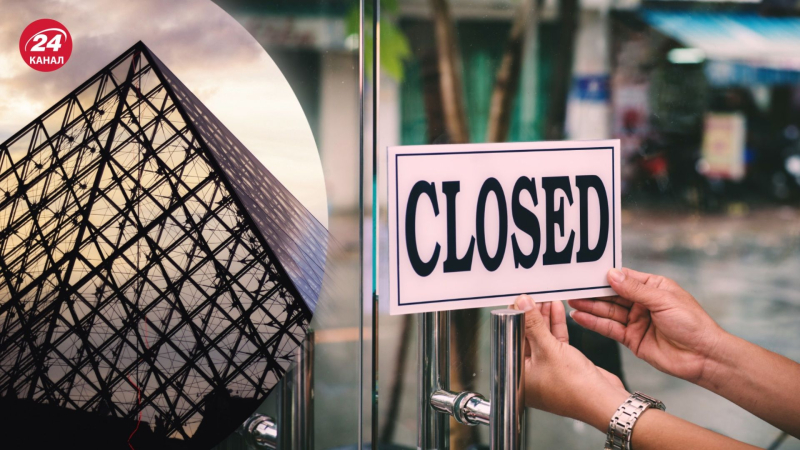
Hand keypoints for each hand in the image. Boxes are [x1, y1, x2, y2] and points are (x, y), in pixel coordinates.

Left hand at [514, 295, 628, 430]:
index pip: (510, 338)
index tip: (517, 299)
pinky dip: (555, 325)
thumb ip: (533, 324)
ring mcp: (546, 368)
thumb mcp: (549, 350)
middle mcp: (529, 372)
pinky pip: (554, 340)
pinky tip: (556, 309)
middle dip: (530, 314)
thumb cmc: (575, 389)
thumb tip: (522, 304)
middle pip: (525, 336)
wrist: (604, 402)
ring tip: (544, 297)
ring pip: (541, 336)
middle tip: (532, 295)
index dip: (514, 317)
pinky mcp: (562, 364)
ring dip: (543, 317)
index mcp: (517, 374)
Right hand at [568, 268, 724, 382]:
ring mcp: (636, 321)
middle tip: (571, 288)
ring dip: (590, 307)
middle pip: (612, 295)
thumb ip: (634, 289)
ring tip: (570, 302)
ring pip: (608, 311)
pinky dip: (594, 323)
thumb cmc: (692, 324)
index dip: (605, 276)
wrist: (703, 357)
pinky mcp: (631, 339)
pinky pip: (609, 328)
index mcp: (653, 287)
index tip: (586, 274)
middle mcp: (642, 303)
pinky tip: (580, 317)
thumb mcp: (663, 300)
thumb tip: (611, 274)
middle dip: (592, 292)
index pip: (624, 278)